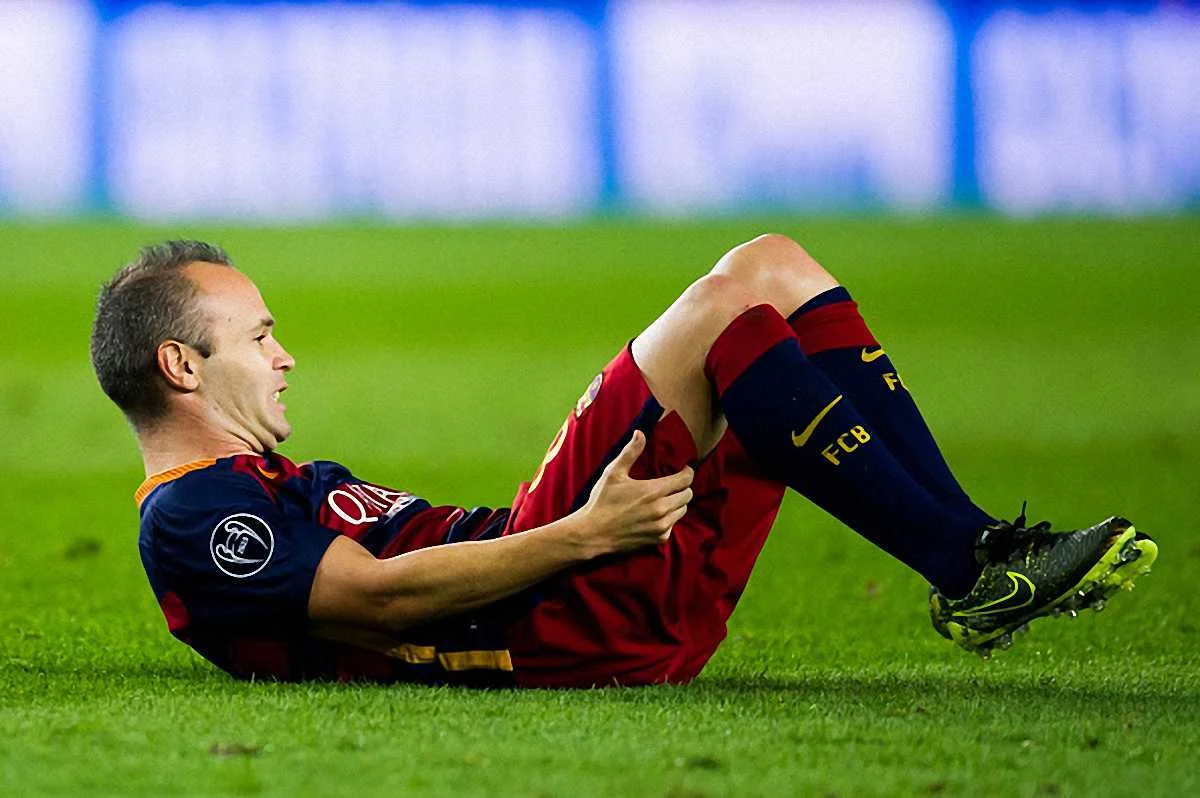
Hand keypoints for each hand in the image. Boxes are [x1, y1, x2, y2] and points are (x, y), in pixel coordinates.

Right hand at [576, 430, 693, 557]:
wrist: (593, 533)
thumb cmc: (601, 501)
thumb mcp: (613, 473)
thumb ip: (630, 452)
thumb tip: (640, 432)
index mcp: (653, 491)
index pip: (685, 480)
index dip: (687, 472)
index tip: (683, 470)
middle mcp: (661, 509)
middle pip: (687, 495)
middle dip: (682, 488)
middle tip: (671, 485)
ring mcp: (661, 526)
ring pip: (682, 510)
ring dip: (677, 503)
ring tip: (663, 499)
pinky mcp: (658, 539)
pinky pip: (673, 525)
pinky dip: (669, 519)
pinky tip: (655, 515)